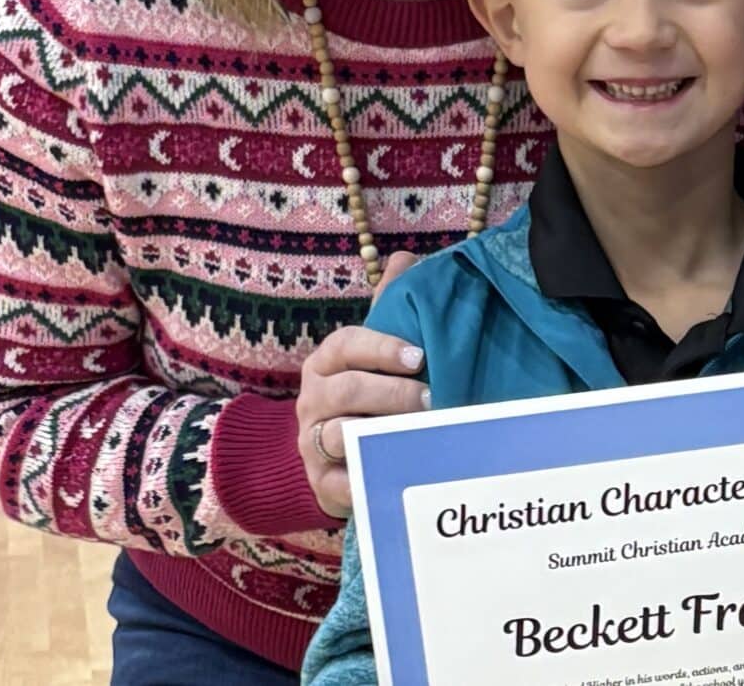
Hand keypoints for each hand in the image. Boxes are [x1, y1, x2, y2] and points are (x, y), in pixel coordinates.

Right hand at [295, 253, 426, 517]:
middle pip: (346, 391)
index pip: (345, 345)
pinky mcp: (320, 482)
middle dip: (391, 394)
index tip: (420, 357)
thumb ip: (390, 306)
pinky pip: (339, 484)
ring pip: (340, 435)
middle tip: (431, 399)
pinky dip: (367, 481)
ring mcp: (312, 441)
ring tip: (420, 434)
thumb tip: (405, 258)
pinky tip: (397, 474)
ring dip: (381, 434)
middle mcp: (312, 399)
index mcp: (326, 361)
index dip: (381, 348)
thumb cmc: (365, 391)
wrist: (333, 456)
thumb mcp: (375, 349)